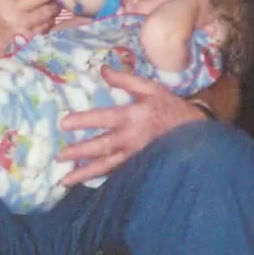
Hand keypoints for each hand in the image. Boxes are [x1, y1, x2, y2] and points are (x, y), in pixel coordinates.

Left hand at [55, 66, 205, 186]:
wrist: (194, 133)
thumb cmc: (170, 108)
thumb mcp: (151, 89)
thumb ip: (125, 80)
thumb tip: (102, 69)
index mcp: (133, 116)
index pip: (103, 119)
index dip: (83, 121)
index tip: (64, 124)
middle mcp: (131, 139)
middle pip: (101, 147)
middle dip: (79, 152)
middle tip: (59, 156)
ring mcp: (135, 156)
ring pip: (106, 167)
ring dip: (84, 174)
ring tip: (65, 181)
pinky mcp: (138, 167)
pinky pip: (116, 174)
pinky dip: (100, 180)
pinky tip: (85, 184)